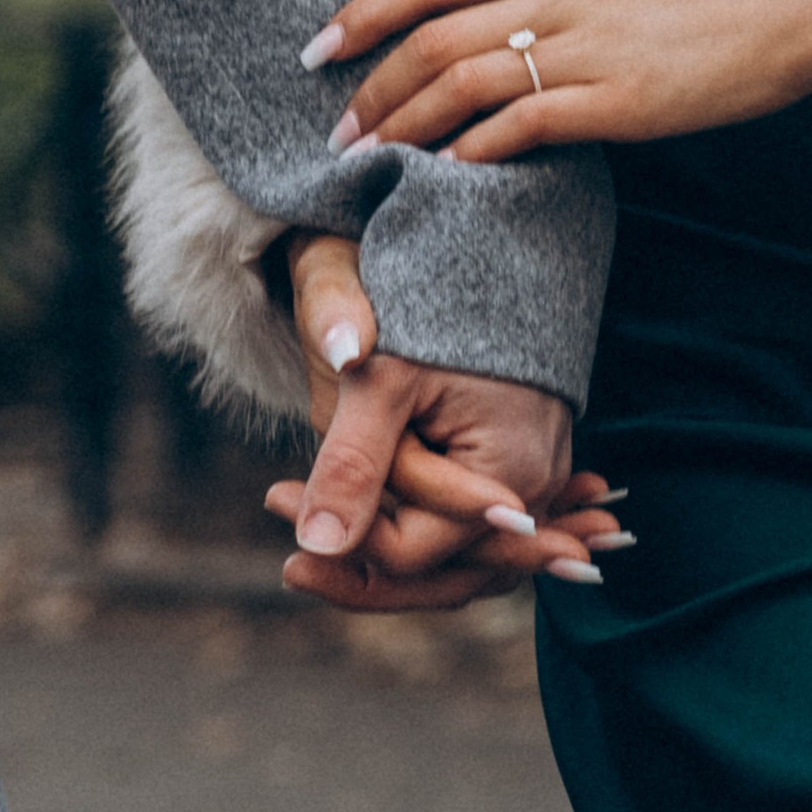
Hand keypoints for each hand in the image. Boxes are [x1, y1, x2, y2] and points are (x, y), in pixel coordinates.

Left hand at [266, 233, 625, 612]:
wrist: (489, 240)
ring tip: (316, 538)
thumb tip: (312, 545)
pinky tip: (366, 519)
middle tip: (289, 560)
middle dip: (360, 566)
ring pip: (454, 553)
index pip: (412, 552)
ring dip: (385, 549)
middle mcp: (534, 489)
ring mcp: (536, 478)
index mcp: (508, 476)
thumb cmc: (435, 303)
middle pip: (439, 571)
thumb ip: (353, 465)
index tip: (275, 495)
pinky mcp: (522, 462)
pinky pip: (469, 521)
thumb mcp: (383, 381)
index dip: (340, 539)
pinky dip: (418, 525)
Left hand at [309, 0, 811, 164]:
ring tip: (371, 164)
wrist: (791, 0)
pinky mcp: (616, 99)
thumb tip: (498, 31)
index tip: (318, 47)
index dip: (365, 11)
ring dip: (405, 127)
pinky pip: (522, 126)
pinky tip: (446, 179)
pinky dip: (473, 154)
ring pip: (463, 82)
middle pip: (432, 37)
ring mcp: (583, 47)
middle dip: (372, 88)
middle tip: (335, 134)